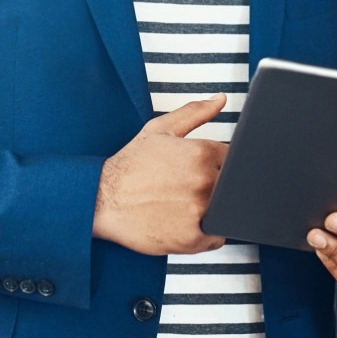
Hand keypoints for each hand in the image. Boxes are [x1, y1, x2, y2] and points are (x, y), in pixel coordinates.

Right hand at [93, 95, 227, 254]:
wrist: (101, 199)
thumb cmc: (129, 166)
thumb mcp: (160, 129)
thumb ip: (195, 112)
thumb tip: (221, 99)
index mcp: (201, 153)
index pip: (235, 160)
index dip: (221, 165)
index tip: (205, 170)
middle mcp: (204, 181)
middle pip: (233, 186)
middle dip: (218, 186)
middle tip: (191, 188)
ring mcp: (200, 211)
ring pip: (226, 210)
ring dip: (214, 208)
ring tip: (186, 204)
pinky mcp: (192, 238)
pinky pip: (217, 236)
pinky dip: (207, 231)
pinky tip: (185, 221)